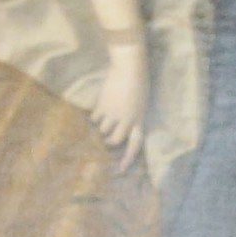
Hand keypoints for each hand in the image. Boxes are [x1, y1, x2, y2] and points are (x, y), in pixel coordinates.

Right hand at [86, 43, 148, 169]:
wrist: (130, 67)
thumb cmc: (139, 82)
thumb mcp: (141, 103)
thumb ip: (133, 117)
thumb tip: (122, 129)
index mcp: (140, 120)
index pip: (135, 145)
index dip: (128, 159)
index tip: (120, 169)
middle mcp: (127, 120)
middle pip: (115, 141)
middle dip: (109, 142)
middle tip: (104, 138)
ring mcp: (114, 113)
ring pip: (102, 130)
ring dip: (101, 125)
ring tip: (104, 114)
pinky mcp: (103, 105)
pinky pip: (95, 118)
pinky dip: (94, 116)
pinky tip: (98, 108)